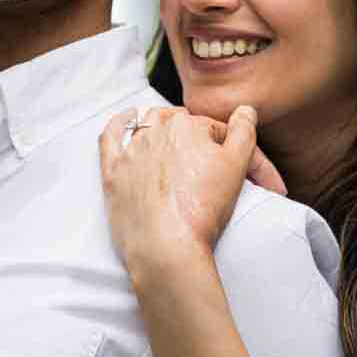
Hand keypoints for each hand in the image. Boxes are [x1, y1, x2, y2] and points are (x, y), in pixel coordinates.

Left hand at [100, 104, 285, 276]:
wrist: (166, 245)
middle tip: (211, 163)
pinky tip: (127, 117)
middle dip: (198, 138)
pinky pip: (111, 138)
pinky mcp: (113, 171)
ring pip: (148, 126)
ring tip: (177, 141)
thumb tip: (245, 111)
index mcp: (187, 126)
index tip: (242, 172)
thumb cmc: (200, 210)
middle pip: (182, 125)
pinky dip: (118, 124)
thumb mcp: (236, 166)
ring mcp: (132, 151)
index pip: (216, 130)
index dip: (233, 150)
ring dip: (163, 127)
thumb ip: (243, 132)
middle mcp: (156, 132)